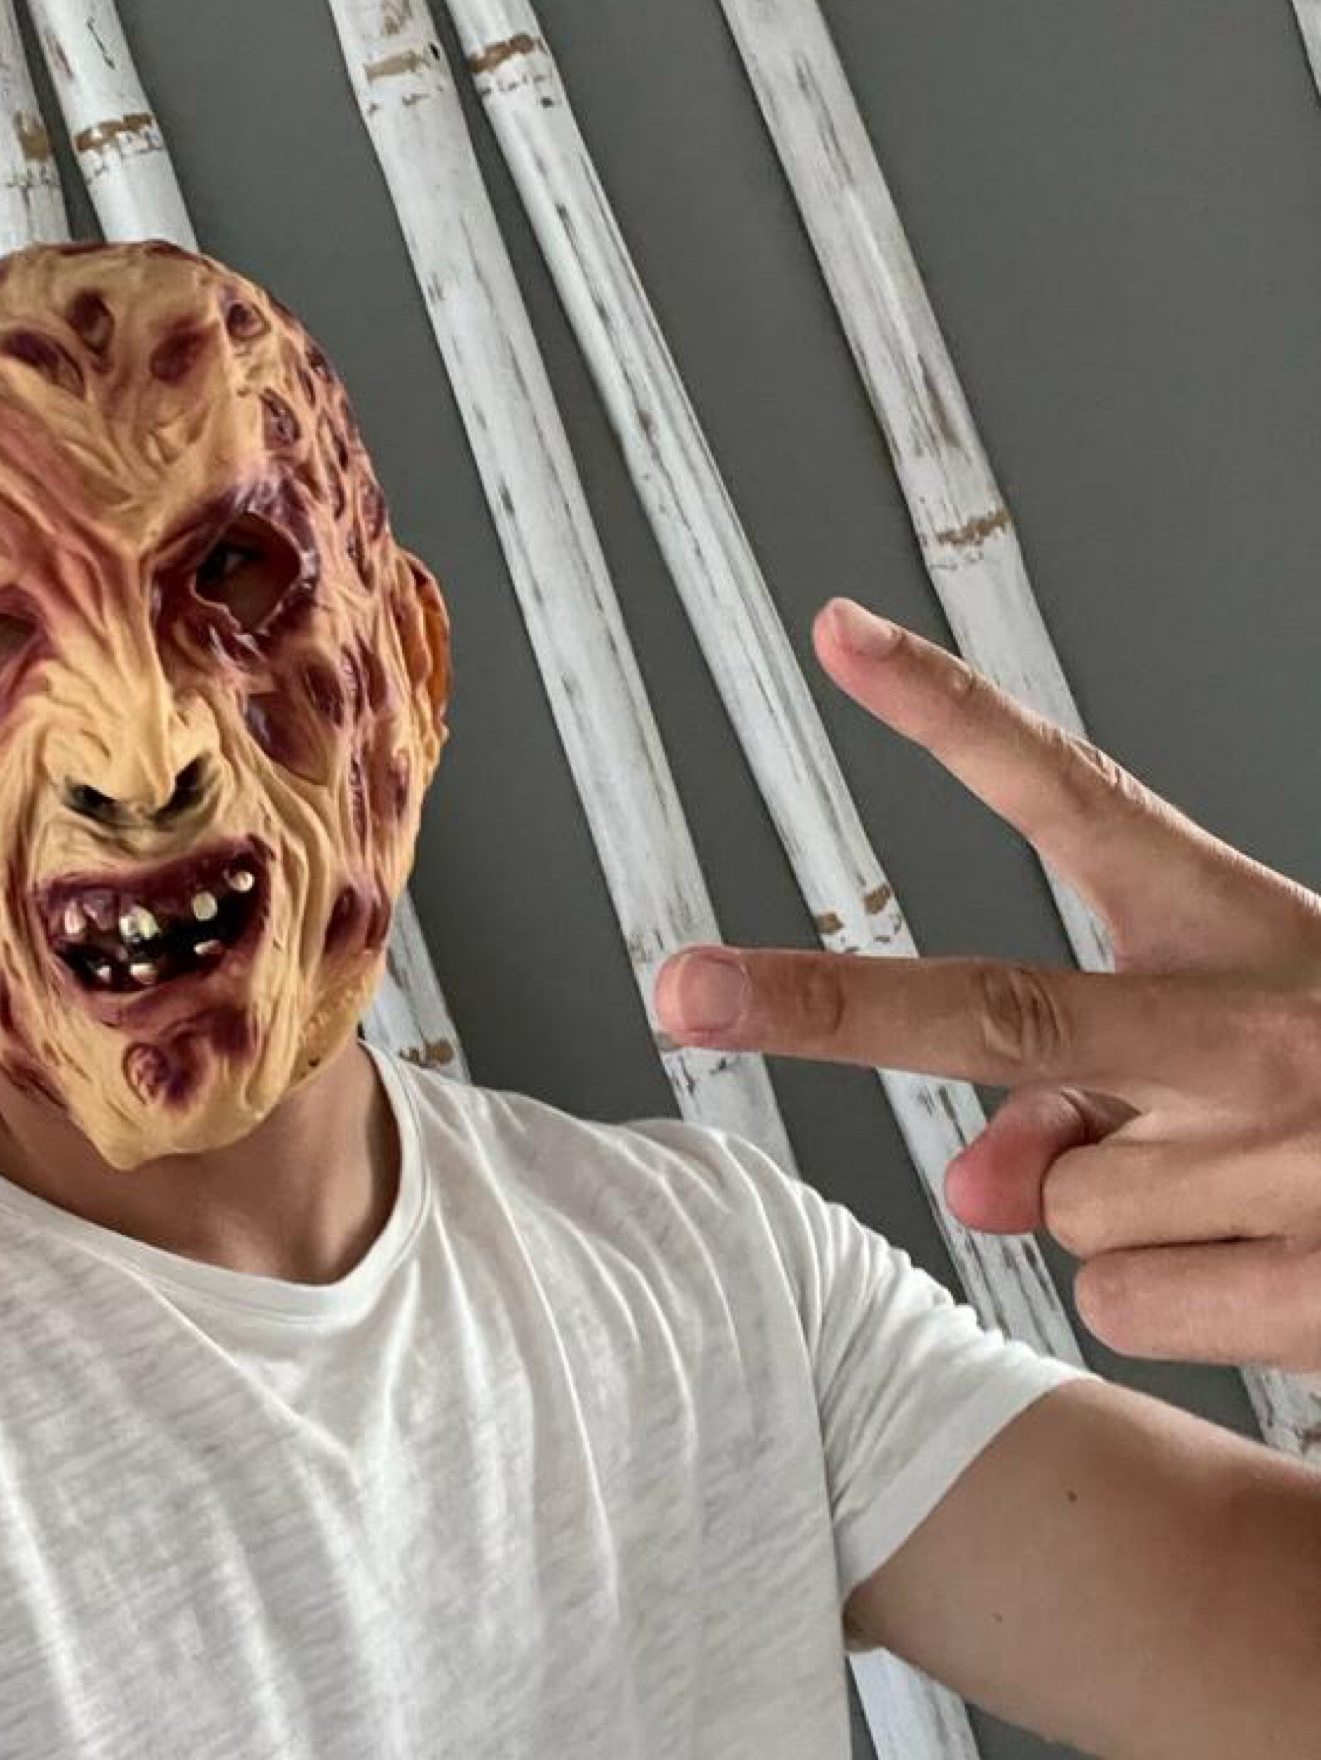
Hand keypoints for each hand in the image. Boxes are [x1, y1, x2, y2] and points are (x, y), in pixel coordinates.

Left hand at [654, 597, 1320, 1371]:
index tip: (835, 634)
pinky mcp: (1315, 1286)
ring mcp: (1286, 1158)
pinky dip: (1168, 1296)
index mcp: (1230, 923)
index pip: (1075, 792)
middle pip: (1000, 1013)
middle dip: (823, 1005)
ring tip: (1248, 1182)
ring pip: (1059, 1204)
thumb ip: (1079, 1084)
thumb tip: (970, 1187)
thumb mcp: (1238, 1038)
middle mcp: (1251, 1026)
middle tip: (681, 987)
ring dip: (1121, 1209)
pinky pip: (1121, 1302)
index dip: (947, 711)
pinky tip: (1270, 1257)